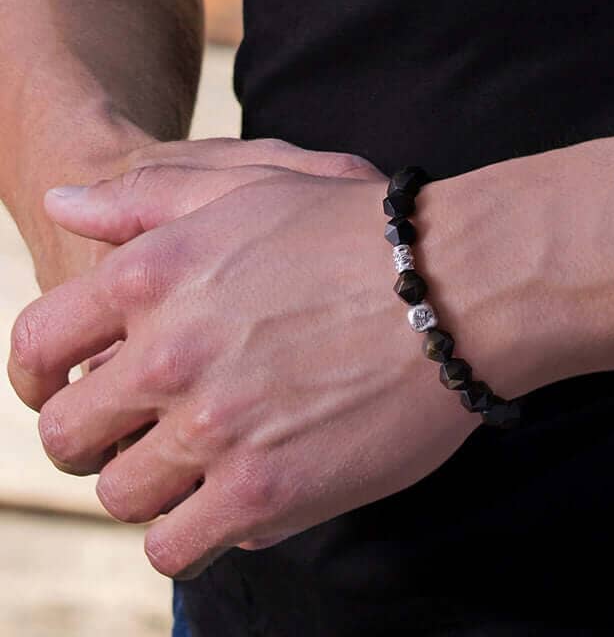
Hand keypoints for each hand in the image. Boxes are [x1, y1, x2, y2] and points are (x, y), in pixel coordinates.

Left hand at [8, 163, 476, 578]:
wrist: (455, 286)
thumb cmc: (355, 232)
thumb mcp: (248, 186)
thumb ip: (143, 198)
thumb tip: (65, 201)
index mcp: (151, 277)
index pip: (38, 348)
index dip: (37, 378)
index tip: (60, 392)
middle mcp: (168, 354)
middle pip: (68, 436)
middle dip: (93, 439)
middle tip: (138, 434)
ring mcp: (215, 429)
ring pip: (122, 495)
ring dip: (151, 485)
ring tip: (198, 465)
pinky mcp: (266, 493)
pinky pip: (179, 545)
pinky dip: (194, 531)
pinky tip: (236, 497)